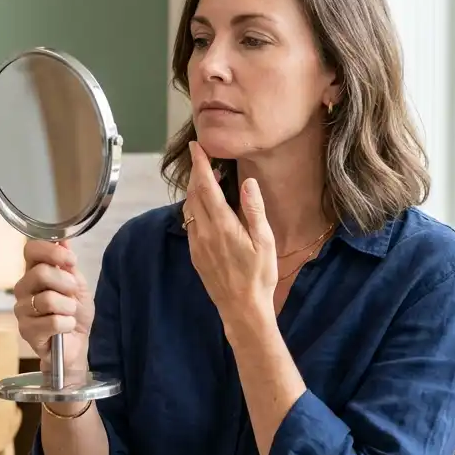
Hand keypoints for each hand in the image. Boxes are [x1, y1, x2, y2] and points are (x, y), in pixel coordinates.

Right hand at [13, 239, 93, 374]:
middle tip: (73, 293)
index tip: (71, 260)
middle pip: (40, 273)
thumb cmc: (74, 313)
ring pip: (47, 299)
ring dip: (68, 307)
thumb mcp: (77, 285)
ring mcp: (23, 310)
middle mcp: (23, 289)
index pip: (30, 250)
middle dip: (65, 283)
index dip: (51, 251)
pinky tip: (66, 327)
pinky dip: (67, 323)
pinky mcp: (27, 331)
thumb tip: (64, 240)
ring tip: (70, 313)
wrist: (77, 343)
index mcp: (34, 272)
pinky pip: (52, 321)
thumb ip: (68, 265)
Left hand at [184, 141, 277, 323]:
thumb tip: (248, 181)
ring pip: (189, 208)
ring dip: (195, 190)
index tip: (196, 146)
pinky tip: (207, 208)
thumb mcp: (265, 241)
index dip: (200, 164)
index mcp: (222, 226)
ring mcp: (196, 243)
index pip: (206, 187)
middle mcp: (204, 232)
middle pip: (193, 194)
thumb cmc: (259, 276)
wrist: (242, 308)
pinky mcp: (195, 254)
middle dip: (197, 173)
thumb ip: (254, 209)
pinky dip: (195, 207)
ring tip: (209, 180)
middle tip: (205, 158)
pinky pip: (190, 223)